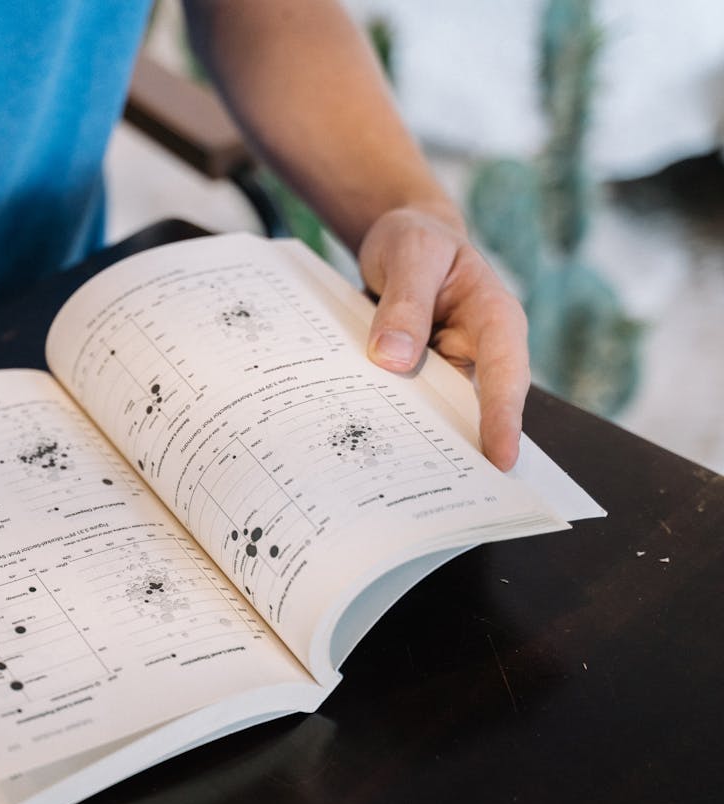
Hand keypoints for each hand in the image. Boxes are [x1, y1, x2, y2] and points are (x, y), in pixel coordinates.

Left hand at [358, 206, 528, 470]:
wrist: (401, 235)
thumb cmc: (416, 240)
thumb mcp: (410, 254)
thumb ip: (404, 302)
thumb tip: (392, 358)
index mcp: (495, 317)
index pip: (505, 373)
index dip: (503, 417)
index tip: (501, 459)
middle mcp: (480, 349)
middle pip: (478, 406)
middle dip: (467, 448)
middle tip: (454, 495)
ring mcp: (450, 366)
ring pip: (442, 410)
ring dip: (425, 443)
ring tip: (403, 485)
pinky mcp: (422, 375)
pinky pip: (412, 403)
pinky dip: (395, 423)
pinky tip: (369, 449)